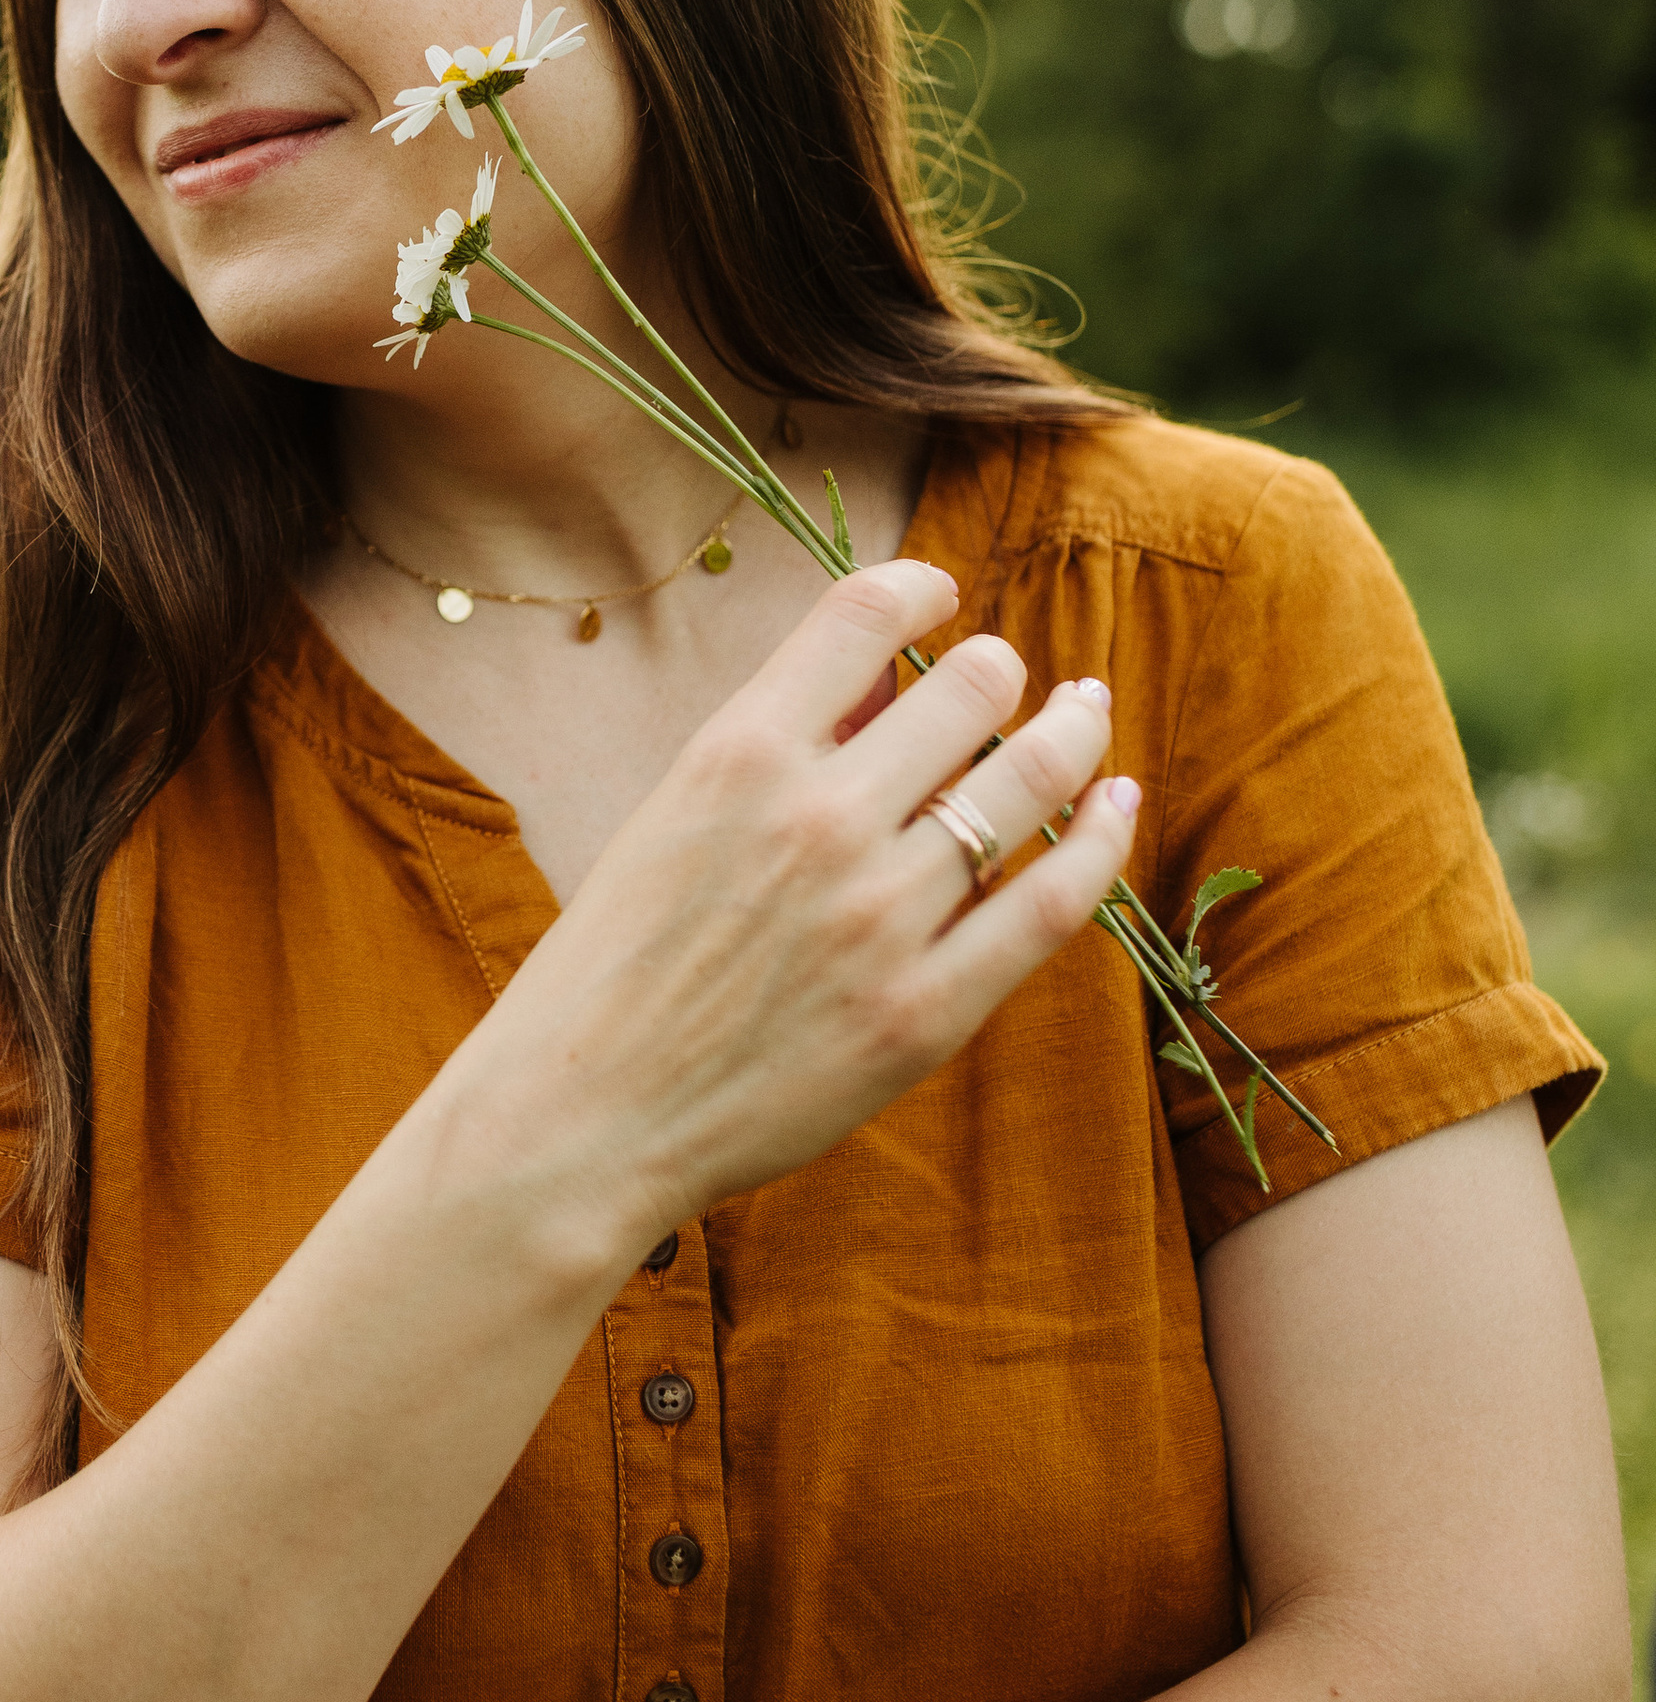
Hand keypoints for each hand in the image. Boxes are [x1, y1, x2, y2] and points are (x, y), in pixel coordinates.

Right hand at [465, 560, 1135, 1252]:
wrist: (585, 1114)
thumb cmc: (618, 961)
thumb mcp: (673, 814)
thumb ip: (781, 739)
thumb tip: (888, 671)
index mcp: (738, 753)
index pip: (865, 612)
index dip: (920, 588)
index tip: (939, 597)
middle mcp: (819, 819)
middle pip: (972, 687)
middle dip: (1002, 670)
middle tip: (1011, 683)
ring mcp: (880, 917)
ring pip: (1027, 781)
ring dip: (1072, 731)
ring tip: (1085, 713)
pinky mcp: (925, 1010)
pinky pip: (1052, 902)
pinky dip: (1099, 840)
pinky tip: (1115, 804)